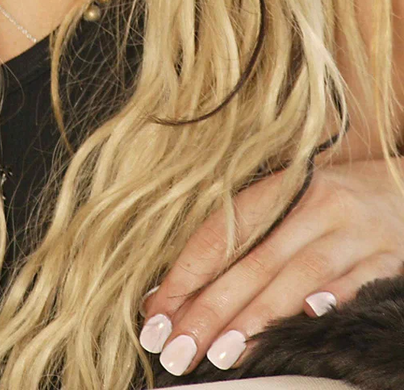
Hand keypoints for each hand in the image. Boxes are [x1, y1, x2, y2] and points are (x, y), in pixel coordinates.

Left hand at [137, 157, 403, 377]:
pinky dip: (327, 306)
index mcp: (284, 185)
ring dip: (258, 318)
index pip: (224, 231)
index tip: (156, 314)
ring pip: (299, 278)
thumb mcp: (285, 204)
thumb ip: (236, 243)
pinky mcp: (387, 259)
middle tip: (177, 349)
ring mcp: (354, 233)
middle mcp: (318, 205)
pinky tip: (302, 326)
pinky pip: (354, 287)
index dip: (187, 273)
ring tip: (222, 352)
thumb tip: (169, 295)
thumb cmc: (328, 201)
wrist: (401, 185)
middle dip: (212, 310)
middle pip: (256, 261)